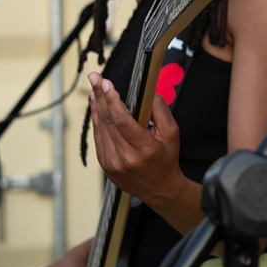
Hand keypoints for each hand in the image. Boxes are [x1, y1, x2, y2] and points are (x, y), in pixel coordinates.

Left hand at [88, 71, 185, 207]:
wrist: (160, 189)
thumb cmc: (167, 159)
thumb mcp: (172, 133)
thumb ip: (160, 110)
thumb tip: (145, 94)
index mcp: (145, 149)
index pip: (122, 121)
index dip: (112, 100)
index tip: (107, 83)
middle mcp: (125, 158)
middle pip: (108, 121)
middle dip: (100, 95)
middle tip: (94, 77)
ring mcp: (112, 163)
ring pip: (100, 128)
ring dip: (96, 106)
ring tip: (93, 88)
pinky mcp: (105, 165)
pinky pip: (99, 137)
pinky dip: (97, 119)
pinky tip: (97, 106)